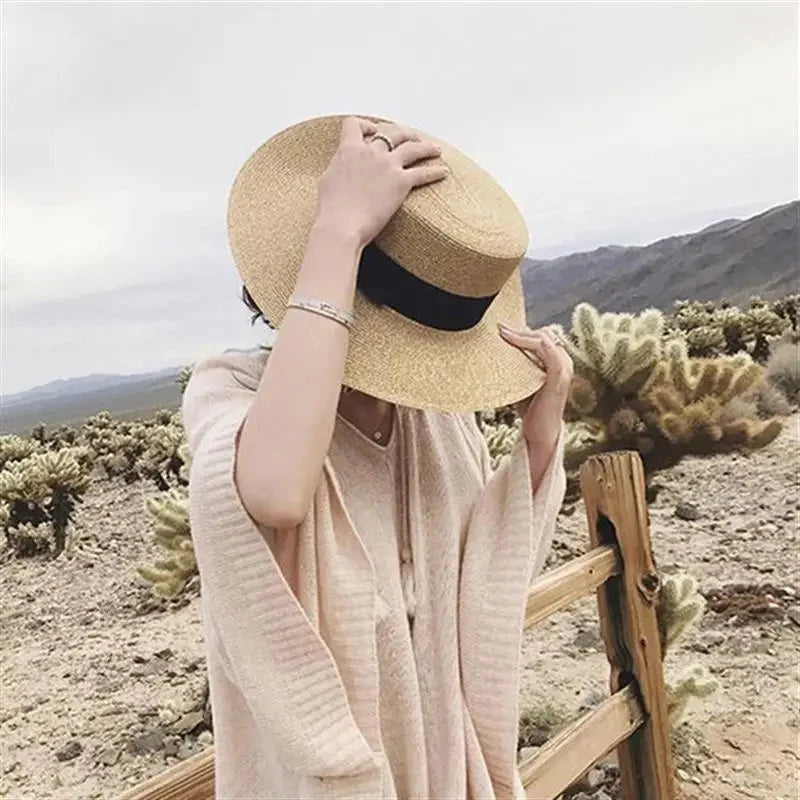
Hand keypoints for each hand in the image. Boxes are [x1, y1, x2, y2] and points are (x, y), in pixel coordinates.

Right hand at [316, 116, 448, 247]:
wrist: (342, 225)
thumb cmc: (331, 209)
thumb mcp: (327, 180)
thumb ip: (338, 167)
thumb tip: (342, 165)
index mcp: (349, 150)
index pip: (355, 125)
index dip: (365, 125)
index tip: (372, 130)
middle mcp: (371, 153)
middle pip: (392, 133)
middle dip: (404, 133)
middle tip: (412, 138)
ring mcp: (388, 166)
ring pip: (413, 147)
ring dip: (426, 147)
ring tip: (435, 149)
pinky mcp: (401, 183)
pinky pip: (423, 173)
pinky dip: (435, 172)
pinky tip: (443, 172)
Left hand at [497, 323, 573, 445]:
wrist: (540, 432)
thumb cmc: (530, 407)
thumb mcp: (522, 380)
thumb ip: (517, 364)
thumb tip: (495, 349)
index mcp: (557, 359)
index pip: (540, 335)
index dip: (522, 330)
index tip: (500, 328)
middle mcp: (563, 360)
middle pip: (542, 333)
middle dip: (520, 330)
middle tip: (498, 328)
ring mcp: (564, 368)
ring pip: (544, 338)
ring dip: (522, 335)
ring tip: (503, 333)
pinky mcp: (559, 377)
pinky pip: (549, 352)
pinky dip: (533, 343)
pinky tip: (516, 340)